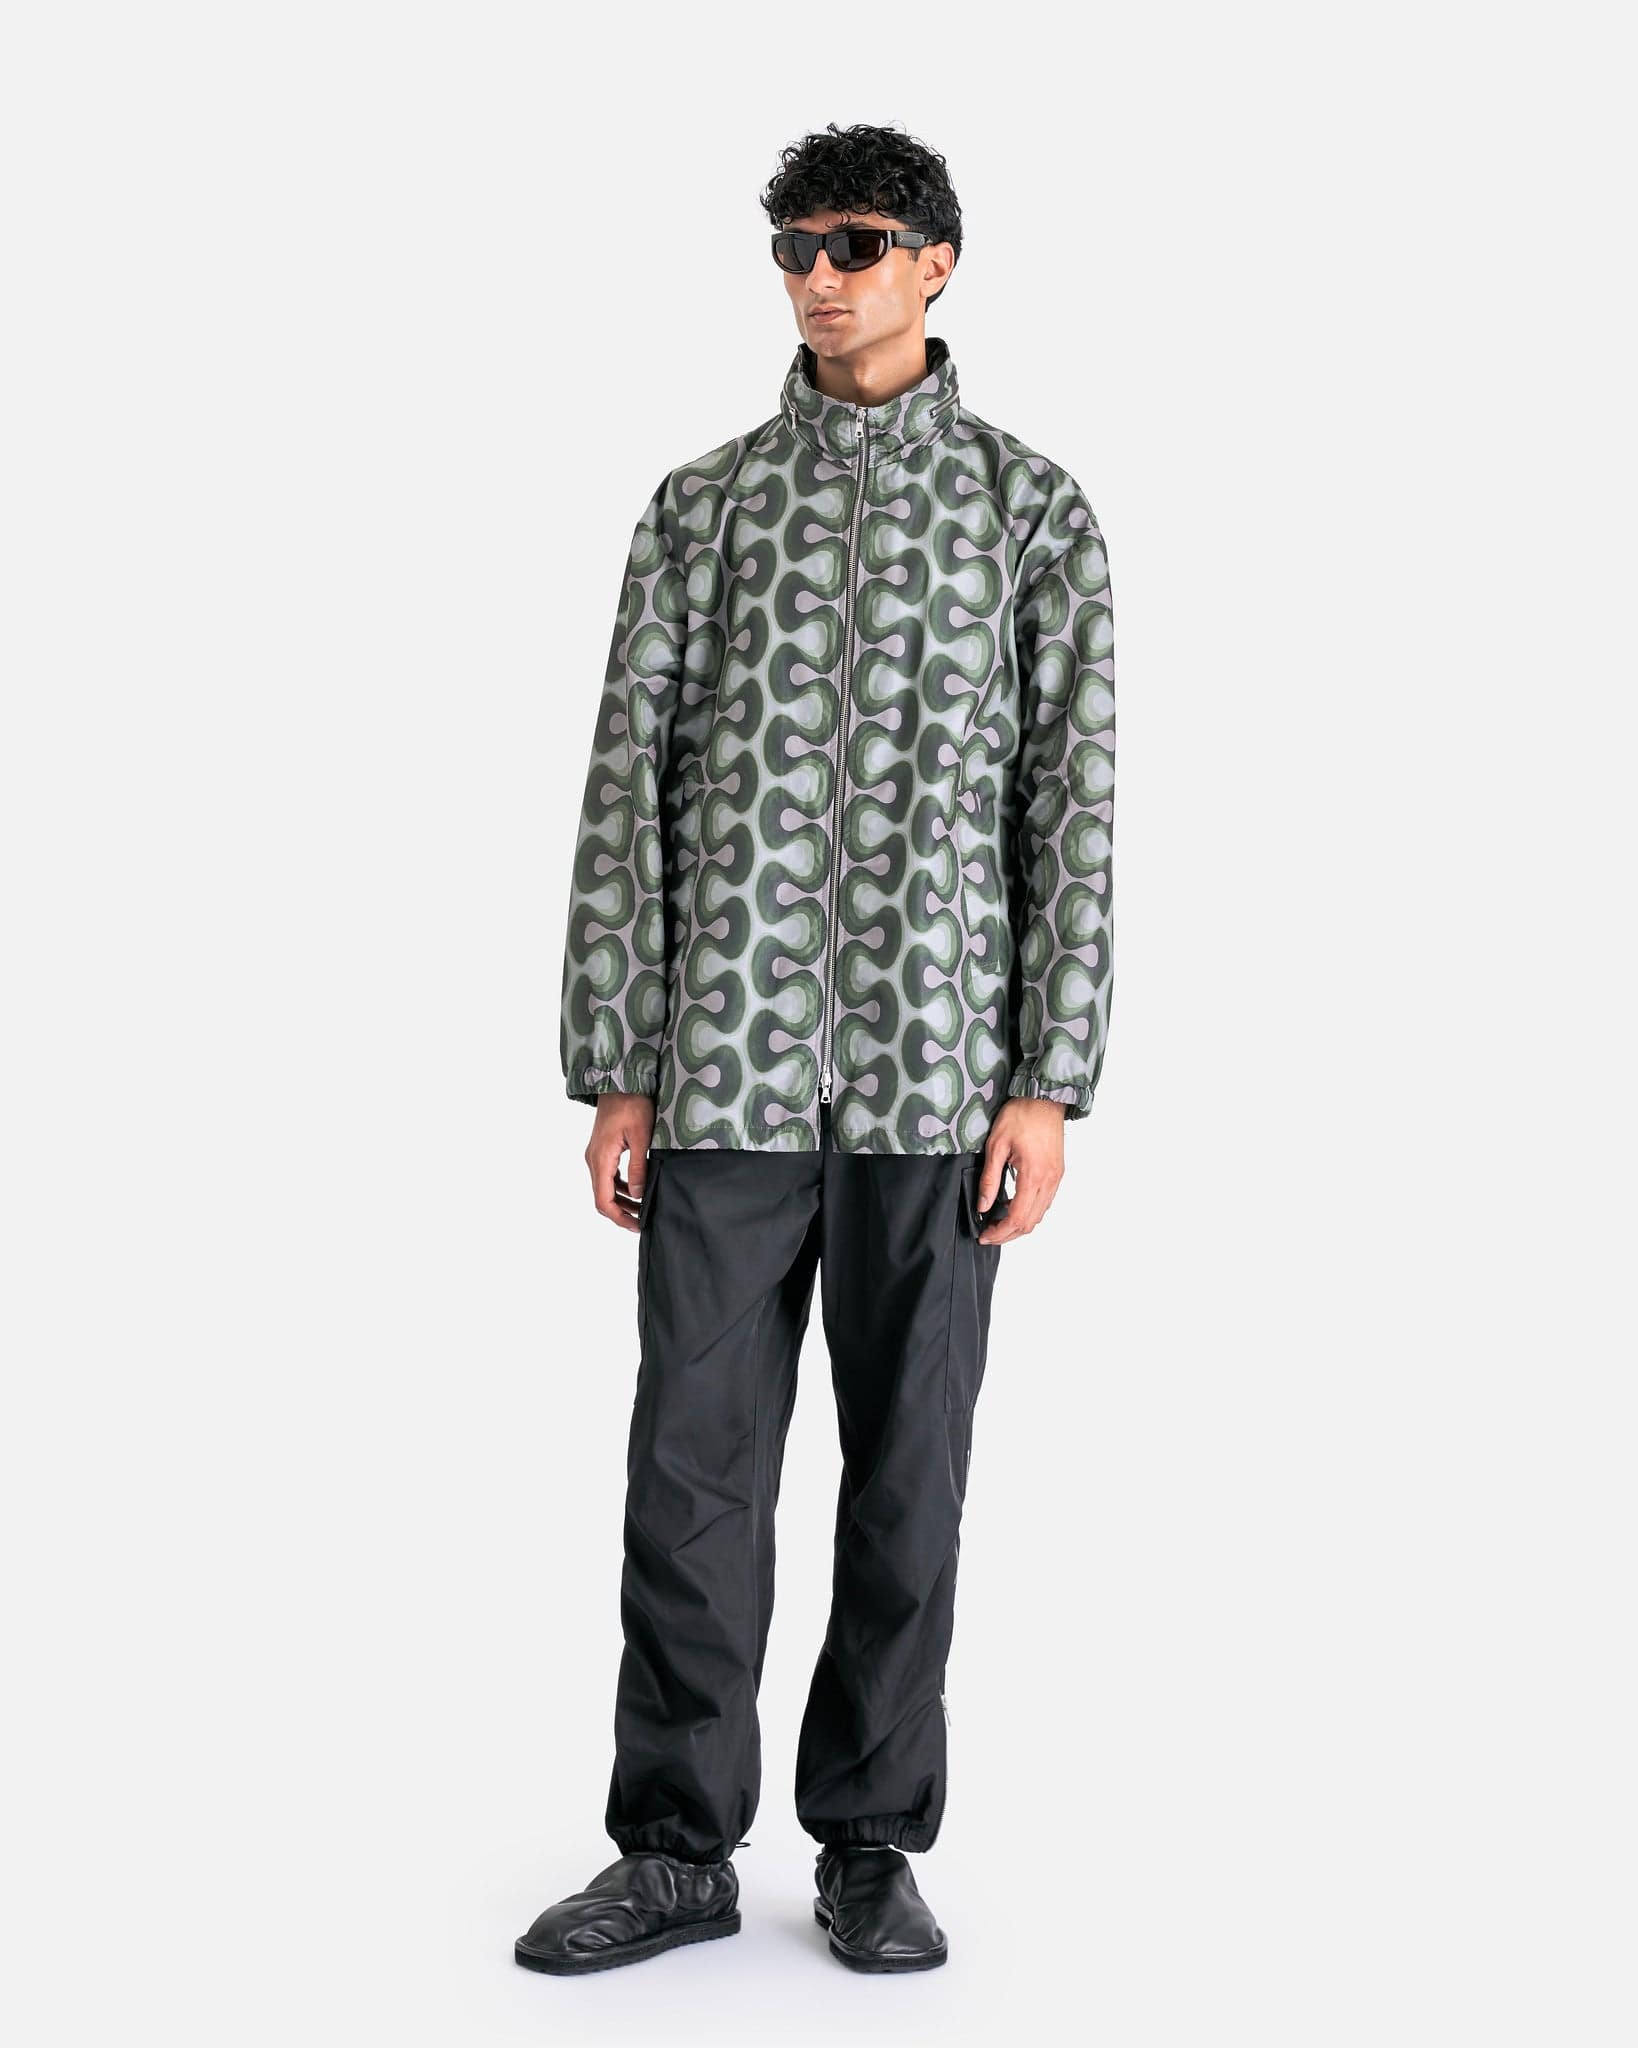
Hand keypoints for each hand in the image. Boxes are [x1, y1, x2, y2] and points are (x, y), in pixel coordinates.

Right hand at [585, 1092, 656, 1231]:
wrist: (620, 1081)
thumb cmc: (632, 1104)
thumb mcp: (641, 1136)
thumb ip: (639, 1167)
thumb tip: (639, 1195)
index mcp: (601, 1159)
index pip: (603, 1200)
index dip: (619, 1217)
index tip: (636, 1225)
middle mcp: (594, 1159)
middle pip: (602, 1197)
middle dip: (621, 1212)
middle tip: (642, 1221)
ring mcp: (596, 1154)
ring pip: (605, 1187)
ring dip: (622, 1200)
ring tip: (642, 1208)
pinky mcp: (602, 1150)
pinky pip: (608, 1175)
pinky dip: (621, 1187)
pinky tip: (637, 1189)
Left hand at [976, 1098, 1065, 1244]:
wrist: (1044, 1098)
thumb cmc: (1021, 1115)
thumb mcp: (996, 1145)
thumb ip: (989, 1178)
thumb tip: (983, 1205)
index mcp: (1033, 1176)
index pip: (1017, 1218)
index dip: (1000, 1232)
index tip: (984, 1235)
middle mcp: (1049, 1181)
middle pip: (1030, 1222)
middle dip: (1008, 1234)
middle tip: (989, 1234)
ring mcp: (1056, 1178)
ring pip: (1040, 1215)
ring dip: (1020, 1224)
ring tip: (998, 1223)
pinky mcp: (1057, 1172)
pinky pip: (1045, 1202)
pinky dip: (1030, 1211)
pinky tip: (1014, 1206)